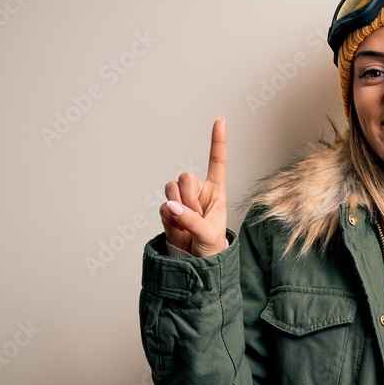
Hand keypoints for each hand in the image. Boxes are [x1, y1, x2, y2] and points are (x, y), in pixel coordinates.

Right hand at [159, 115, 228, 256]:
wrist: (197, 264)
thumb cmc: (212, 247)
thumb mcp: (208, 234)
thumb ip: (191, 219)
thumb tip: (171, 206)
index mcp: (216, 191)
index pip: (217, 162)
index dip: (217, 141)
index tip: (220, 119)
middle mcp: (198, 192)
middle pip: (185, 177)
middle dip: (188, 197)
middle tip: (195, 215)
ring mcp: (182, 201)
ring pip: (170, 189)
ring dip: (178, 207)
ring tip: (188, 223)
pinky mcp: (168, 211)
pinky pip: (163, 207)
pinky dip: (169, 220)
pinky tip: (178, 229)